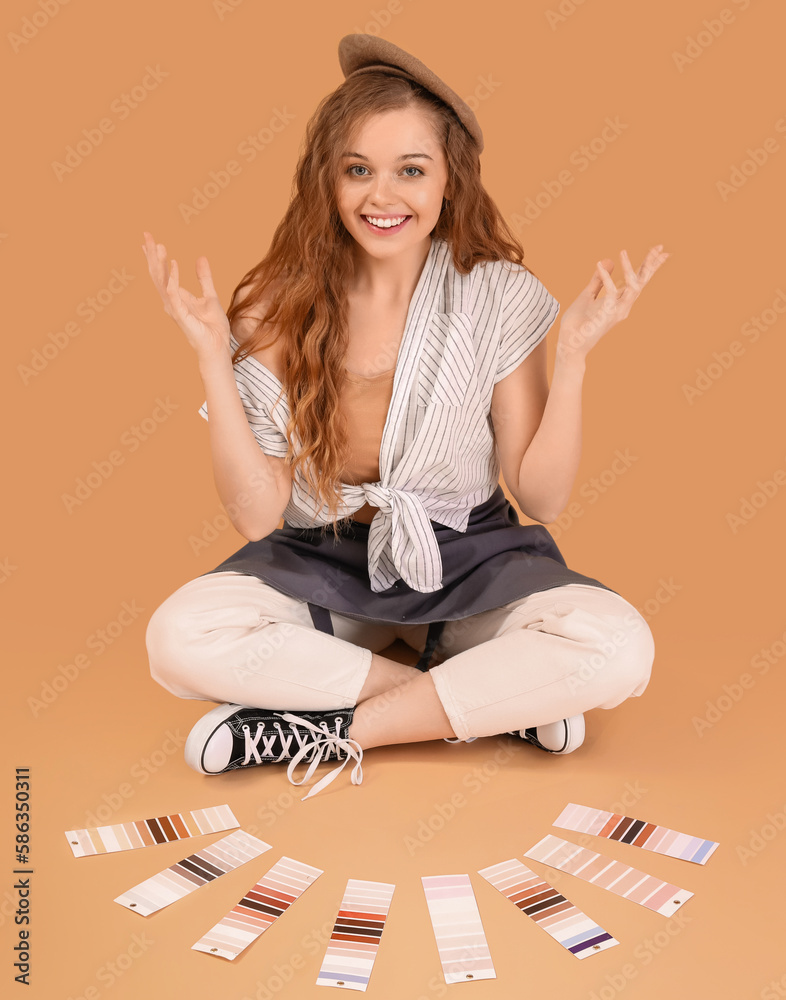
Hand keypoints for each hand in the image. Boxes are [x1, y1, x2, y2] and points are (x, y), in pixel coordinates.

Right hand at [142, 230, 231, 364]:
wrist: (218, 346)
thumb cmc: (213, 327)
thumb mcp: (211, 296)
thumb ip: (204, 278)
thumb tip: (200, 258)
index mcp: (177, 297)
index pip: (162, 273)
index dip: (156, 257)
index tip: (149, 240)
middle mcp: (171, 302)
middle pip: (157, 274)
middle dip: (152, 255)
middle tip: (146, 235)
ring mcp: (174, 308)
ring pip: (162, 281)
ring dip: (160, 263)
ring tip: (159, 246)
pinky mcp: (180, 314)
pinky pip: (173, 293)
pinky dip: (173, 278)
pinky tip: (174, 263)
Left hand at [556, 245, 669, 362]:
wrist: (570, 344)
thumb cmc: (578, 323)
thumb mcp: (588, 296)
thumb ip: (598, 281)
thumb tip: (606, 261)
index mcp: (620, 301)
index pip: (638, 279)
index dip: (649, 265)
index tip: (660, 249)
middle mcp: (623, 306)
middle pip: (642, 282)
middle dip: (651, 264)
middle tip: (660, 247)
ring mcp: (617, 311)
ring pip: (633, 288)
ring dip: (630, 269)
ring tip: (623, 252)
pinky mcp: (606, 315)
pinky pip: (610, 294)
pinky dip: (606, 279)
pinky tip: (599, 266)